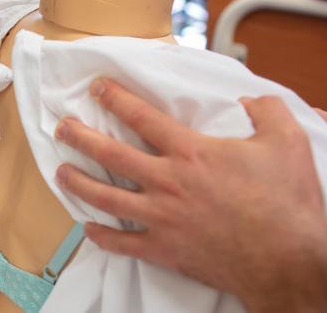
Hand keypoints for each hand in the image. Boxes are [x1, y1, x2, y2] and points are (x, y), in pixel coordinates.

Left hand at [53, 79, 326, 312]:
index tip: (96, 88)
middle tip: (62, 127)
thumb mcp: (286, 143)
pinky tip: (87, 228)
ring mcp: (161, 217)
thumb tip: (249, 100)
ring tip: (60, 172)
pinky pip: (121, 243)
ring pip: (104, 197)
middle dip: (79, 137)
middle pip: (109, 154)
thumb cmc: (286, 203)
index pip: (141, 117)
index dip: (114, 98)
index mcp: (190, 152)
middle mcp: (166, 182)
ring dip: (77, 182)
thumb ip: (266, 112)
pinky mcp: (163, 249)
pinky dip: (101, 236)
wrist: (287, 261)